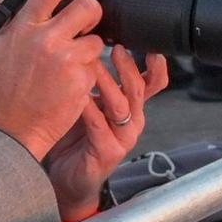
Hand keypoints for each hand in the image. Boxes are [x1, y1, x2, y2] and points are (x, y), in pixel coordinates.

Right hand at [0, 0, 106, 160]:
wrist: (13, 128)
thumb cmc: (2, 88)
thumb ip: (3, 9)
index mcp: (23, 28)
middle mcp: (45, 40)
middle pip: (87, 7)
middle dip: (92, 11)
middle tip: (87, 21)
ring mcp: (65, 60)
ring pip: (96, 39)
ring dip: (89, 48)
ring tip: (72, 61)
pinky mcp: (81, 80)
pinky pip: (94, 66)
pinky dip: (87, 73)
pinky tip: (70, 82)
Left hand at [43, 47, 171, 217]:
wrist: (66, 179)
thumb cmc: (74, 136)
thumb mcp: (89, 103)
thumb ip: (94, 80)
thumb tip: (88, 42)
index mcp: (131, 107)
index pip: (152, 82)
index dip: (155, 65)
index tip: (150, 45)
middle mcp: (132, 121)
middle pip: (137, 89)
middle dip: (128, 67)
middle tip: (117, 48)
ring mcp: (122, 139)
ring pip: (120, 106)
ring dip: (107, 83)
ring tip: (92, 65)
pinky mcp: (107, 153)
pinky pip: (98, 125)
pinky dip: (88, 107)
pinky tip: (77, 94)